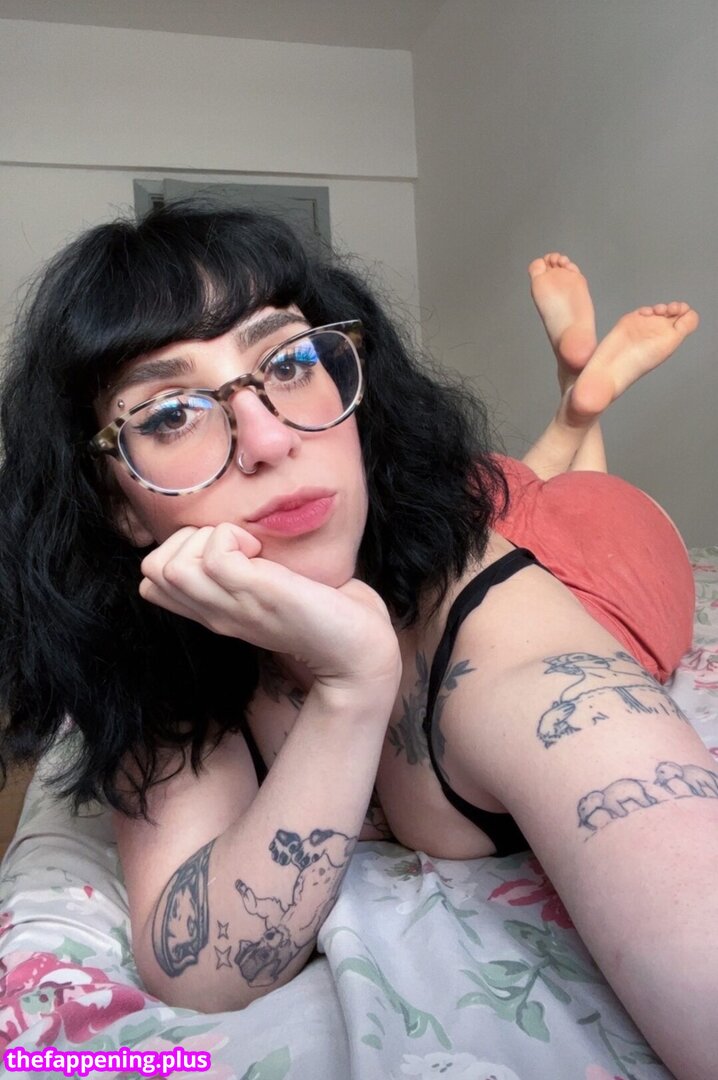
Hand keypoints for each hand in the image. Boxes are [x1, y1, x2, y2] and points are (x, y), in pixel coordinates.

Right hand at [139, 523, 400, 689]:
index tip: (225, 549)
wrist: (358, 647)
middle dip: (185, 540)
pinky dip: (233, 537)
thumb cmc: (326, 611)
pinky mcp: (255, 594)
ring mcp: (230, 607)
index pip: (152, 581)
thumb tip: (240, 527)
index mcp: (214, 610)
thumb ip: (247, 566)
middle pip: (150, 570)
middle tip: (236, 546)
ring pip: (168, 565)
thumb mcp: (271, 586)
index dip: (177, 550)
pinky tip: (262, 552)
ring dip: (207, 538)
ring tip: (249, 548)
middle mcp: (214, 612)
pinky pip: (213, 555)